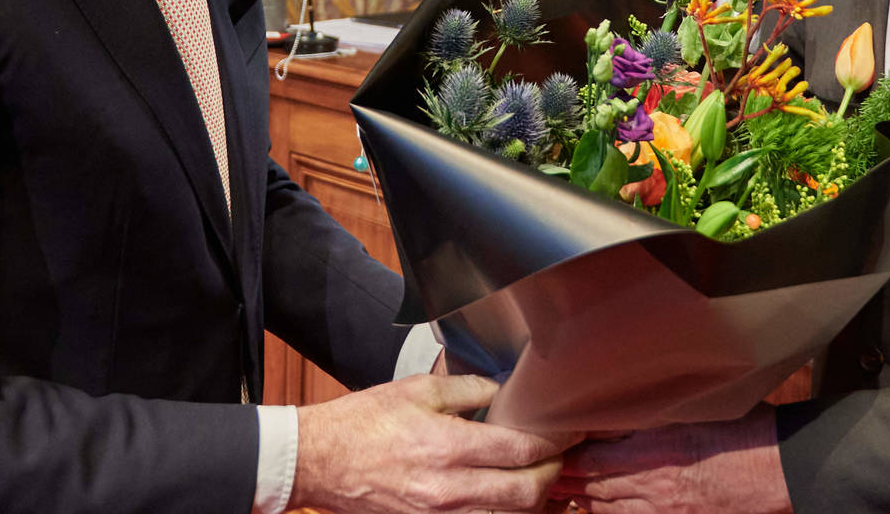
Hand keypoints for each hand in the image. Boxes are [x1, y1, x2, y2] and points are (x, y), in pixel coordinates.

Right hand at [292, 374, 571, 513]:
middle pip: (525, 494)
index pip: (521, 450)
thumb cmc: (364, 421)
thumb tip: (504, 391)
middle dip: (552, 475)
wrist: (320, 461)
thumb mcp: (416, 390)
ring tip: (542, 480)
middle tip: (561, 457)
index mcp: (447, 446)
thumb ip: (467, 389)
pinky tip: (509, 500)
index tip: (569, 431)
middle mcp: (448, 489)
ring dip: (533, 502)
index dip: (554, 442)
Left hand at [552, 407, 789, 513]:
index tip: (549, 450)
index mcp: (655, 454)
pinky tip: (601, 510)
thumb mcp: (692, 410)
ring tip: (562, 496)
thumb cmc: (742, 429)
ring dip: (586, 502)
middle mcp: (656, 487)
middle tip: (543, 478)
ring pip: (613, 510)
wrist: (779, 466)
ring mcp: (668, 510)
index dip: (569, 458)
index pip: (595, 460)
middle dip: (568, 484)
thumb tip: (617, 405)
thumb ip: (652, 411)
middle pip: (598, 489)